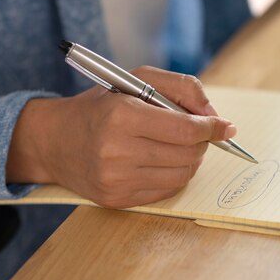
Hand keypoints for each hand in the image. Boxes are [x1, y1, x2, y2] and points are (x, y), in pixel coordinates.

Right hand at [6, 66, 235, 207]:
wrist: (54, 141)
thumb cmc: (101, 106)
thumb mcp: (137, 80)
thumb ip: (182, 87)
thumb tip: (216, 116)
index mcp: (122, 116)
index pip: (185, 130)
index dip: (211, 128)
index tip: (224, 126)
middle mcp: (117, 151)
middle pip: (188, 154)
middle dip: (201, 142)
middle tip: (195, 133)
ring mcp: (116, 180)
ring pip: (182, 176)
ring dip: (190, 160)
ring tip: (176, 146)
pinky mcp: (117, 200)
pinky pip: (166, 192)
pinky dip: (174, 176)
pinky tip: (160, 162)